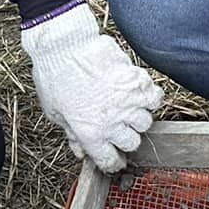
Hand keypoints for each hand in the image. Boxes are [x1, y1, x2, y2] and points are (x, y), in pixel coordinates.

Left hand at [20, 4, 164, 172]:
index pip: (110, 160)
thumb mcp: (56, 113)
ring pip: (145, 122)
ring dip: (137, 117)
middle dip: (125, 138)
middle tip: (118, 127)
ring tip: (127, 107)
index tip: (114, 157)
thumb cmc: (54, 78)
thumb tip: (80, 151)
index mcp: (90, 134)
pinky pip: (155, 97)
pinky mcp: (137, 81)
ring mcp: (128, 102)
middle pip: (132, 142)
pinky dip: (150, 96)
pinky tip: (138, 92)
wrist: (64, 47)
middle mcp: (113, 122)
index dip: (113, 161)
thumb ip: (72, 134)